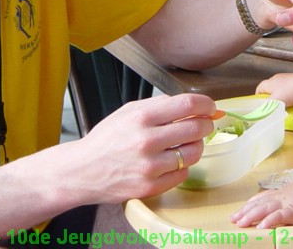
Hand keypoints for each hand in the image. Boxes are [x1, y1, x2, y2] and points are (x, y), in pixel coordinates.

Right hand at [73, 93, 215, 202]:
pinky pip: (183, 173)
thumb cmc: (107, 139)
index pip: (188, 104)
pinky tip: (170, 161)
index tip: (211, 107)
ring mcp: (150, 166)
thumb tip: (194, 104)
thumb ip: (160, 105)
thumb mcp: (128, 111)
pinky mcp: (151, 187)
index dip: (206, 104)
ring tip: (185, 143)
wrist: (82, 171)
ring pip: (194, 152)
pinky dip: (182, 166)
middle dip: (206, 124)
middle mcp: (147, 141)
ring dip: (196, 146)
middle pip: (196, 128)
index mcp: (141, 117)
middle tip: (204, 124)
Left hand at [231, 180, 292, 228]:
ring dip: (250, 217)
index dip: (249, 204)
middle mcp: (281, 197)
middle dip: (244, 212)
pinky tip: (260, 227)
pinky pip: (278, 217)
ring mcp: (286, 203)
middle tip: (233, 219)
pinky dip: (268, 221)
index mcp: (282, 193)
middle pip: (258, 204)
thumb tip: (292, 203)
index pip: (261, 198)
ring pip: (263, 210)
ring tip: (240, 224)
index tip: (240, 210)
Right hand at [255, 72, 292, 106]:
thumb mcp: (275, 101)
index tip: (260, 107)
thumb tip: (260, 112)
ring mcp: (289, 80)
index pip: (259, 88)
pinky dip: (290, 97)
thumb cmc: (290, 92)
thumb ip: (267, 107)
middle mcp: (278, 79)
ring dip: (281, 98)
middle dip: (270, 99)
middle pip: (270, 89)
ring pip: (281, 91)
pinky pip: (290, 92)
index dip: (258, 97)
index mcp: (270, 82)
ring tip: (283, 107)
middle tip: (272, 108)